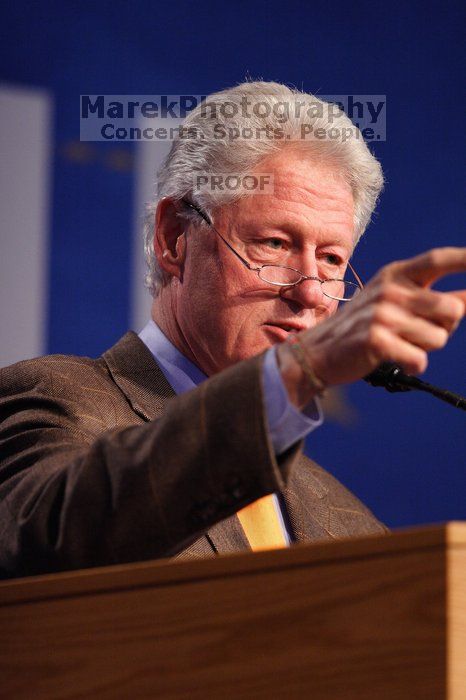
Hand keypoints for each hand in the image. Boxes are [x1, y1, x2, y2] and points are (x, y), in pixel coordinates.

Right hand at [277, 247, 465, 406]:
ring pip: (439, 338)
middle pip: (452, 309)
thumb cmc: (363, 327)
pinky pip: (420, 359)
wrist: (318, 351)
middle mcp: (390, 290)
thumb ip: (430, 299)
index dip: (465, 259)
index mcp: (395, 274)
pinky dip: (413, 364)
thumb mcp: (392, 302)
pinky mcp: (376, 340)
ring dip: (426, 348)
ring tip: (399, 344)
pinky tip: (393, 358)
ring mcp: (382, 314)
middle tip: (417, 332)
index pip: (437, 260)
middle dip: (445, 327)